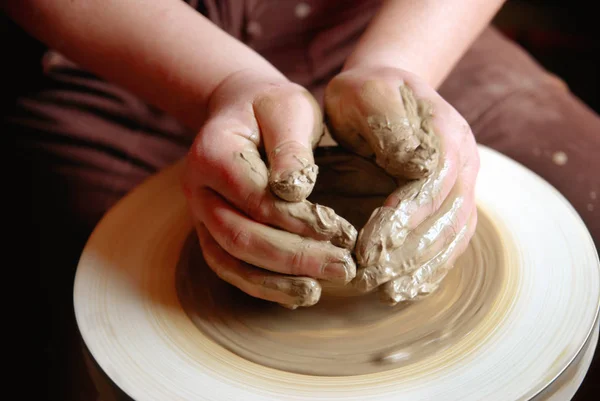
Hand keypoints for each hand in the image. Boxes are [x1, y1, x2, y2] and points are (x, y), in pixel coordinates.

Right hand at [182, 69, 356, 308]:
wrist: (243, 112)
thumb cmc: (271, 107)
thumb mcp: (288, 108)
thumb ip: (291, 147)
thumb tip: (296, 192)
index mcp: (212, 153)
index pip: (256, 198)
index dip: (299, 221)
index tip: (343, 232)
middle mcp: (197, 188)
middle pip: (240, 236)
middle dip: (295, 257)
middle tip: (343, 267)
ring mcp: (200, 214)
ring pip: (230, 260)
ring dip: (276, 281)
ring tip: (319, 291)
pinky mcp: (211, 231)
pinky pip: (230, 267)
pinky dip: (262, 285)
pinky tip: (297, 292)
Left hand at [324, 66, 478, 304]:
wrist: (384, 89)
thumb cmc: (366, 93)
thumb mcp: (369, 94)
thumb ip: (391, 126)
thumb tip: (419, 166)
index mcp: (445, 135)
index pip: (430, 187)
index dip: (401, 221)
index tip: (367, 248)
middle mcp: (463, 163)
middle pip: (445, 219)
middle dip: (407, 254)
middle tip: (368, 277)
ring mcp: (463, 185)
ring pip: (451, 237)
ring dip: (420, 269)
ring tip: (387, 293)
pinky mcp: (452, 203)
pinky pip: (450, 242)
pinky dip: (431, 269)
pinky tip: (406, 289)